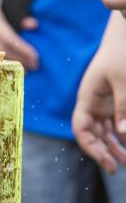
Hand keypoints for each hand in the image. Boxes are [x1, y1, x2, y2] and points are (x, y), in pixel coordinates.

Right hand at [72, 14, 125, 172]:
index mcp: (87, 96)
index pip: (81, 127)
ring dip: (115, 146)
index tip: (105, 161)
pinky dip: (121, 135)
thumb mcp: (123, 80)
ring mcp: (105, 103)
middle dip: (103, 151)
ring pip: (106, 131)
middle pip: (93, 133)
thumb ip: (123, 107)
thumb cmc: (121, 53)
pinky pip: (116, 124)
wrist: (125, 35)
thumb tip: (123, 134)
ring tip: (125, 162)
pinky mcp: (116, 102)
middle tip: (116, 168)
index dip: (89, 146)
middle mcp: (93, 103)